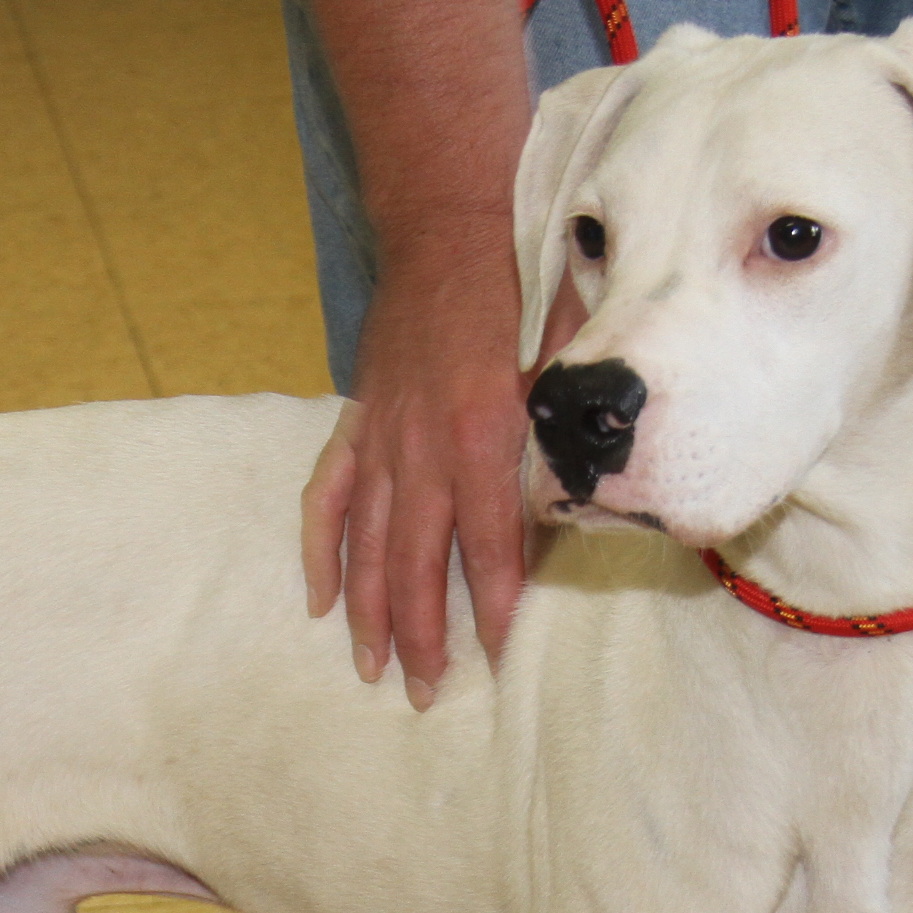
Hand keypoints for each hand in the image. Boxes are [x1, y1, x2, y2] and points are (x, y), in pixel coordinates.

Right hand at [302, 262, 587, 708]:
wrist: (451, 219)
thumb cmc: (521, 282)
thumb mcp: (567, 356)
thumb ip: (571, 432)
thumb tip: (592, 497)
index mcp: (484, 434)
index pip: (489, 545)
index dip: (492, 607)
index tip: (497, 658)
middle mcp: (425, 448)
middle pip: (418, 564)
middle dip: (424, 636)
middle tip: (428, 693)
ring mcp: (382, 439)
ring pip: (368, 544)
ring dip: (370, 614)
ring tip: (372, 669)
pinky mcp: (357, 423)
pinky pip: (328, 497)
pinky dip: (321, 551)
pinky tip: (320, 601)